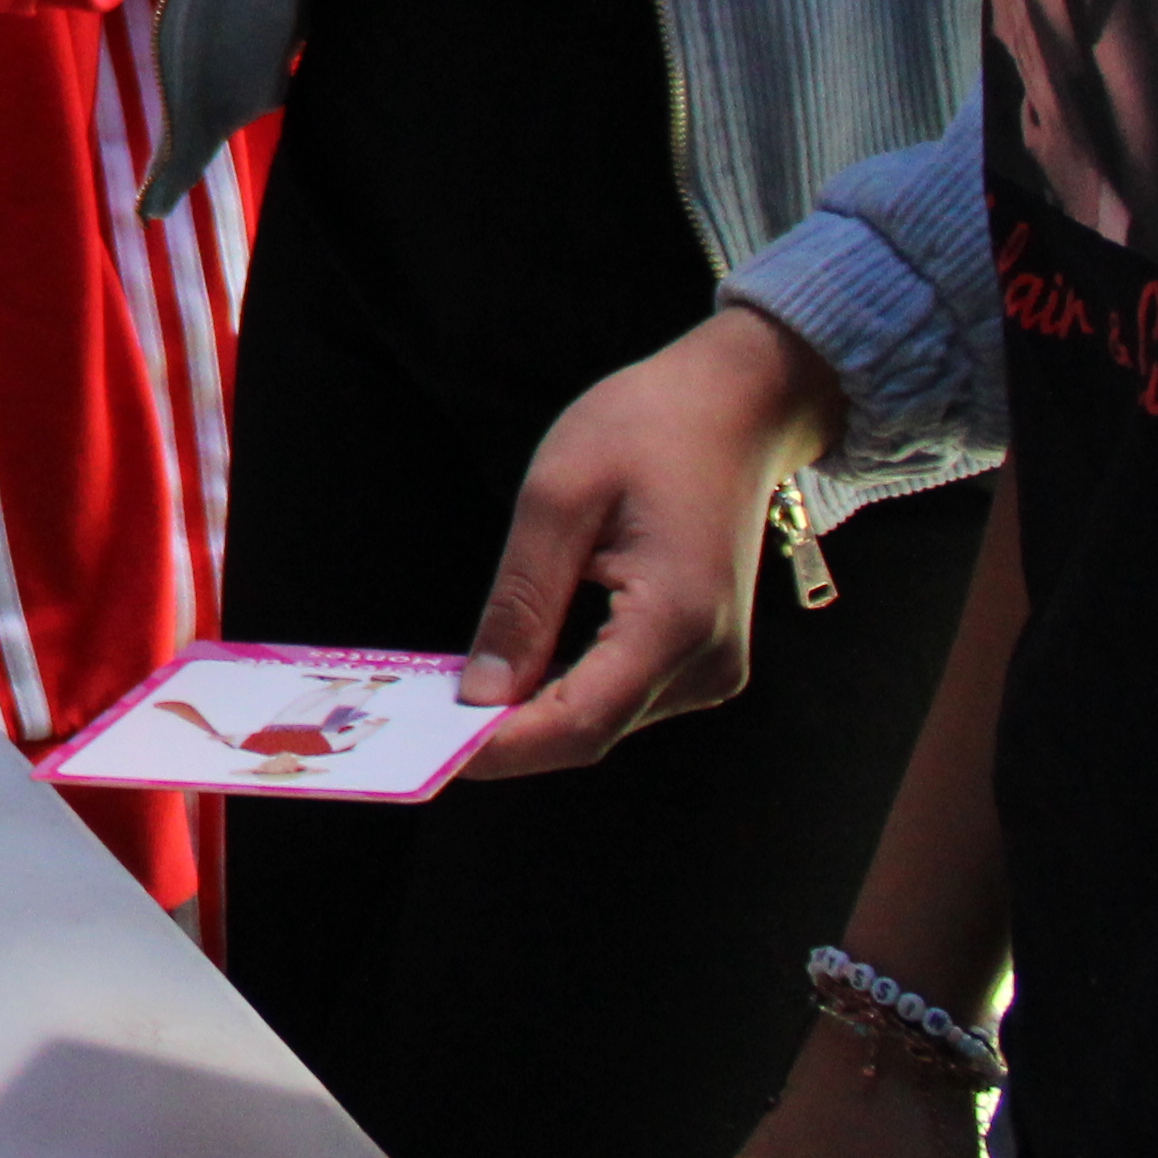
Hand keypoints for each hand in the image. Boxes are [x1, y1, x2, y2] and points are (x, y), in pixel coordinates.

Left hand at [457, 304, 847, 773]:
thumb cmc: (651, 428)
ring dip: (530, 715)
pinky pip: (622, 694)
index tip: (429, 753)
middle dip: (505, 735)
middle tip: (418, 722)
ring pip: (604, 719)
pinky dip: (563, 691)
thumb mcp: (558, 497)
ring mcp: (712, 665)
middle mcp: (706, 662)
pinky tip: (512, 671)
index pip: (578, 724)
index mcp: (675, 621)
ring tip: (451, 697)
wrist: (739, 404)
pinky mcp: (703, 655)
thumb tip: (480, 691)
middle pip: (590, 731)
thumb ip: (520, 601)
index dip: (501, 749)